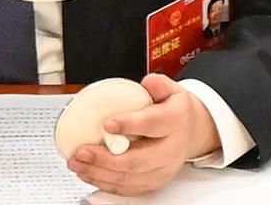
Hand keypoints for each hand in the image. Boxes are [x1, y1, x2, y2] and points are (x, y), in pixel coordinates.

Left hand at [67, 73, 220, 195]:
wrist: (192, 132)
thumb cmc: (175, 111)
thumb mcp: (172, 90)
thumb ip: (159, 84)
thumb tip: (147, 82)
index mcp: (174, 122)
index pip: (152, 124)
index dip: (130, 125)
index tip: (107, 124)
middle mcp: (170, 150)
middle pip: (137, 160)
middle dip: (105, 158)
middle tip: (82, 151)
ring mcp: (162, 169)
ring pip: (130, 178)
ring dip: (99, 173)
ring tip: (77, 163)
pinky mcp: (154, 182)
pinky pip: (129, 188)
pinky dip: (106, 183)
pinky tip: (89, 174)